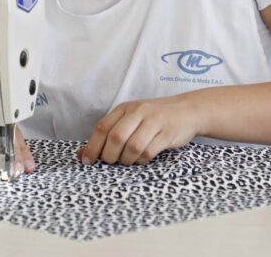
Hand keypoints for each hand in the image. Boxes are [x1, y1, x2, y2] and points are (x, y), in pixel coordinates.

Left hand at [80, 95, 201, 165]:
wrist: (188, 110)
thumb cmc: (154, 118)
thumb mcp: (130, 120)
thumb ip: (108, 134)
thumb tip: (82, 154)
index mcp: (125, 107)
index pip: (102, 127)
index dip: (92, 147)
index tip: (87, 161)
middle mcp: (139, 111)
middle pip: (116, 137)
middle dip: (110, 156)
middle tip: (112, 162)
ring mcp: (154, 121)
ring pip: (132, 146)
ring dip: (126, 160)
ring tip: (128, 160)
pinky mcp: (167, 132)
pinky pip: (148, 152)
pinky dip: (141, 160)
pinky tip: (142, 158)